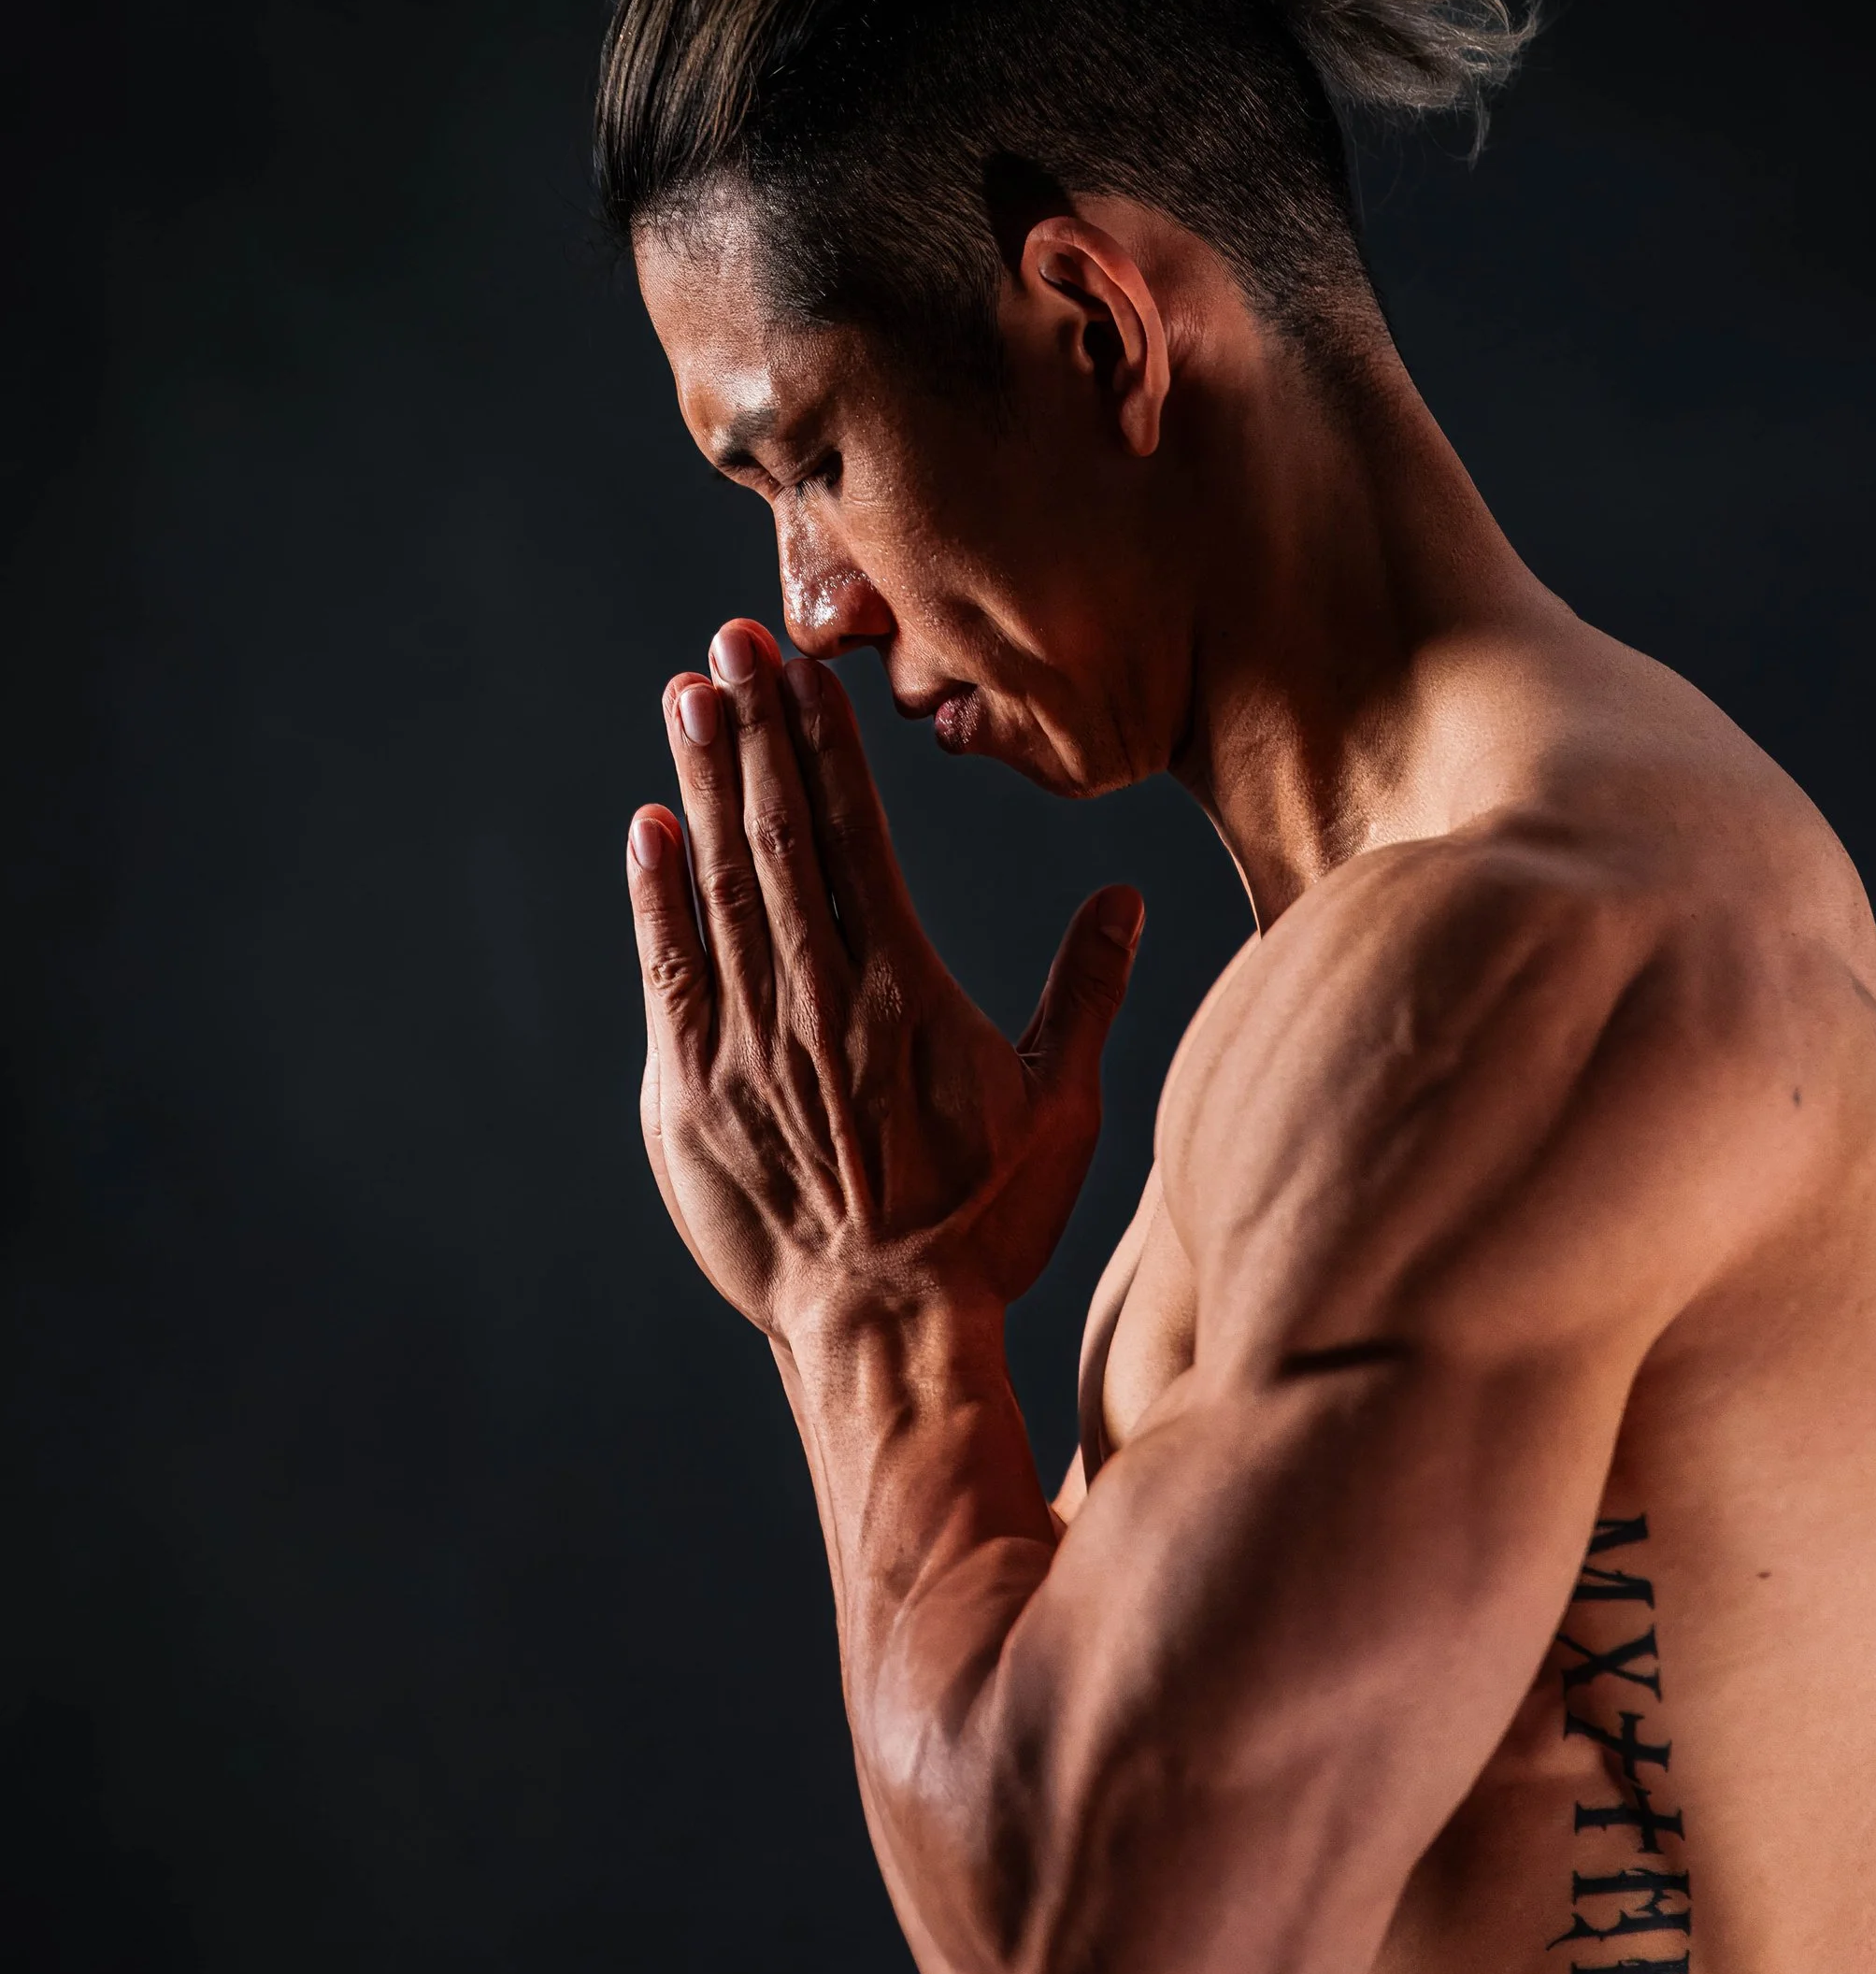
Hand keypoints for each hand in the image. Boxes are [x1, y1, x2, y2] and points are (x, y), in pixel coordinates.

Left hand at [626, 623, 1141, 1343]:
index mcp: (909, 993)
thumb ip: (1089, 994)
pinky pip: (669, 973)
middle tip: (727, 644)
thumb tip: (1125, 899)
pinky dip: (658, 895)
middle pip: (781, 839)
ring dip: (704, 786)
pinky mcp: (693, 1095)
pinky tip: (651, 826)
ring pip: (721, 888)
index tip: (802, 668)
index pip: (859, 837)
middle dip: (755, 731)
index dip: (824, 743)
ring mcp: (749, 1047)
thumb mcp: (1062, 1110)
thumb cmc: (986, 1225)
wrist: (889, 1330)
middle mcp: (823, 1003)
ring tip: (689, 698)